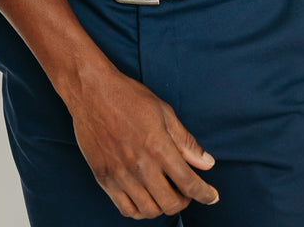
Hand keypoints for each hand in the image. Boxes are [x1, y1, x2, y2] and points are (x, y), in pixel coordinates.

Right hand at [69, 66, 218, 219]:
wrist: (92, 91)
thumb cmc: (129, 97)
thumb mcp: (164, 112)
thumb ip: (186, 141)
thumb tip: (207, 163)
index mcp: (158, 147)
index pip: (189, 183)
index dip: (205, 194)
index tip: (212, 197)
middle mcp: (140, 166)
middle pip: (170, 203)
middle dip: (184, 201)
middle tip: (185, 192)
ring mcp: (120, 175)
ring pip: (149, 211)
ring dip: (162, 207)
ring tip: (165, 194)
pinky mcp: (104, 178)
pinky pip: (125, 209)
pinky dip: (139, 211)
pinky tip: (145, 199)